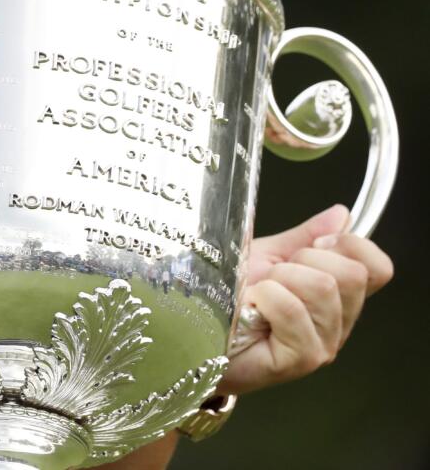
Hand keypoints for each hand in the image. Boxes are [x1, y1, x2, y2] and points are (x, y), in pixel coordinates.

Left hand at [219, 204, 392, 396]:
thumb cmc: (229, 299)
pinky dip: (263, 298)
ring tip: (258, 294)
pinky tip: (250, 309)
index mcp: (337, 296)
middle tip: (274, 276)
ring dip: (279, 279)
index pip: (377, 268)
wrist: (197, 335)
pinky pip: (292, 308)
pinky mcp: (302, 359)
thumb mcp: (266, 256)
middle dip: (303, 261)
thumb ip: (303, 237)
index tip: (314, 245)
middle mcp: (339, 323)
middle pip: (352, 274)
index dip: (350, 245)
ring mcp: (324, 344)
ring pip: (323, 287)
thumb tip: (341, 214)